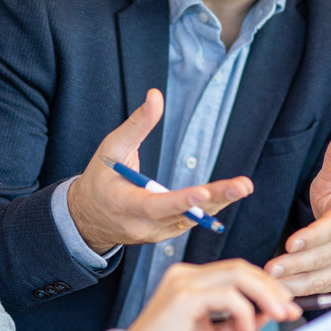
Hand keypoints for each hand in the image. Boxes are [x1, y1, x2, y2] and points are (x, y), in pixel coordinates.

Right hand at [67, 88, 253, 251]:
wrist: (88, 217)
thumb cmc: (99, 178)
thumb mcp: (111, 148)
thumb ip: (136, 124)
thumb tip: (155, 96)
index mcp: (124, 204)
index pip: (154, 205)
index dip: (180, 200)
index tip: (203, 192)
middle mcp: (142, 225)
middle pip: (182, 214)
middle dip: (213, 200)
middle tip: (240, 186)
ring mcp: (155, 233)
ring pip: (191, 220)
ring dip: (218, 203)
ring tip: (242, 187)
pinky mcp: (164, 234)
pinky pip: (189, 222)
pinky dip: (209, 208)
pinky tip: (228, 194)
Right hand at [125, 260, 298, 330]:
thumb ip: (241, 321)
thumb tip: (270, 312)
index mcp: (192, 279)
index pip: (237, 272)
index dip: (265, 285)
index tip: (287, 304)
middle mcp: (187, 273)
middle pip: (241, 269)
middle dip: (271, 288)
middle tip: (291, 309)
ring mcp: (183, 281)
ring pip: (237, 276)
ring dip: (265, 296)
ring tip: (280, 315)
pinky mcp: (183, 296)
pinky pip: (226, 296)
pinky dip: (243, 312)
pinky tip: (246, 329)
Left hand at [266, 124, 330, 294]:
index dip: (314, 237)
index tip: (292, 243)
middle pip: (326, 256)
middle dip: (298, 265)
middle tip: (271, 269)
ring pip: (323, 277)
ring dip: (297, 283)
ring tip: (272, 285)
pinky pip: (321, 290)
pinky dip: (302, 294)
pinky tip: (281, 295)